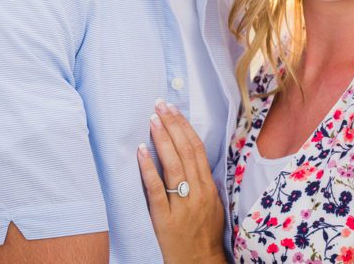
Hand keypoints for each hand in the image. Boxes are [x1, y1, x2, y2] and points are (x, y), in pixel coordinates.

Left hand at [138, 99, 226, 263]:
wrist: (200, 262)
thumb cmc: (205, 234)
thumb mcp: (213, 204)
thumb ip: (203, 180)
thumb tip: (193, 156)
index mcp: (209, 187)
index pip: (197, 149)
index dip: (185, 127)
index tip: (173, 110)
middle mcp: (198, 192)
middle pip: (186, 152)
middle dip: (173, 125)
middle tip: (160, 105)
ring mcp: (182, 205)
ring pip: (173, 166)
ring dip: (162, 140)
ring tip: (152, 120)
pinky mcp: (165, 219)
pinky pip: (156, 190)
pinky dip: (149, 169)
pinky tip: (141, 151)